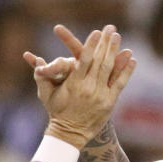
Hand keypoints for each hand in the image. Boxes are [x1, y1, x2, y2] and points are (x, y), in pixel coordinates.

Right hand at [23, 24, 134, 147]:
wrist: (70, 134)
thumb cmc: (56, 111)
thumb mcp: (45, 94)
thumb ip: (41, 75)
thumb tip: (31, 57)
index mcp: (73, 84)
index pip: (83, 60)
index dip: (90, 45)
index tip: (96, 32)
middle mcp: (88, 88)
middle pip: (99, 61)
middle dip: (105, 43)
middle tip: (110, 28)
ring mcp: (100, 95)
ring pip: (110, 69)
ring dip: (115, 52)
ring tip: (118, 37)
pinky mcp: (109, 102)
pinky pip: (120, 83)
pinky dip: (126, 71)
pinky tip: (131, 58)